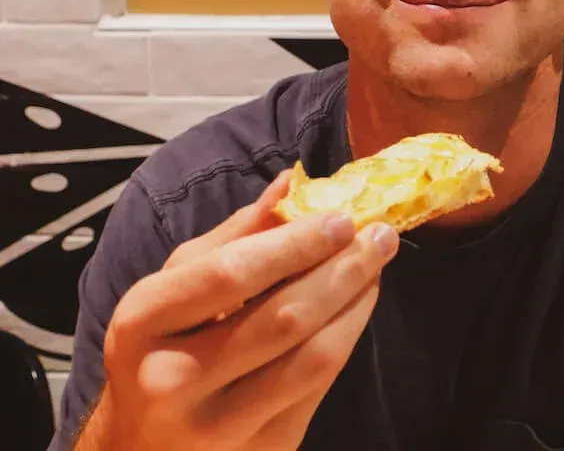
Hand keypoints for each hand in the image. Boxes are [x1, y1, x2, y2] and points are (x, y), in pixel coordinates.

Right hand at [78, 170, 398, 450]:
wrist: (138, 445)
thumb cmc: (159, 349)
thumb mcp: (173, 287)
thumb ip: (233, 236)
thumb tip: (292, 183)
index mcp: (143, 323)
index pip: (233, 274)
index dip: (298, 243)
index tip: (343, 217)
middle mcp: (173, 379)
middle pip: (285, 316)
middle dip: (345, 268)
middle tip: (380, 235)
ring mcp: (217, 427)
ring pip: (314, 357)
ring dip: (357, 304)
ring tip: (376, 268)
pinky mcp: (260, 450)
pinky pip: (318, 389)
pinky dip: (346, 340)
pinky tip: (357, 308)